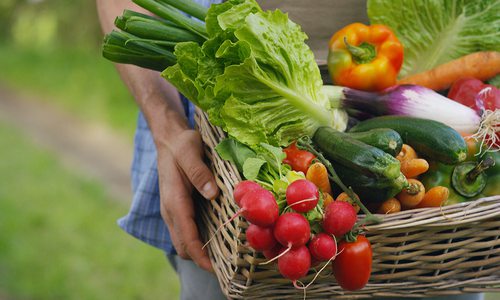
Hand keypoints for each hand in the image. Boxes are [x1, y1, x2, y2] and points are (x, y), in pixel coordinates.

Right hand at [157, 128, 218, 271]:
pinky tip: (216, 238)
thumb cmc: (181, 144)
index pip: (186, 237)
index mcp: (174, 201)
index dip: (200, 256)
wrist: (169, 139)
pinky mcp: (178, 208)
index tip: (215, 269)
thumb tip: (212, 193)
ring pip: (183, 241)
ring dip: (199, 252)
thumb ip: (199, 172)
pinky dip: (197, 241)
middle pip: (183, 246)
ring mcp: (172, 211)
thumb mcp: (190, 151)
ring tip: (224, 256)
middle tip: (227, 265)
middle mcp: (170, 211)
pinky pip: (186, 232)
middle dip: (201, 260)